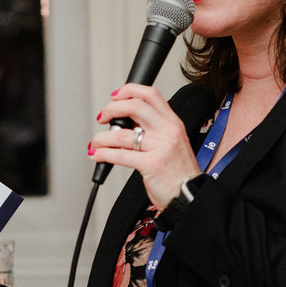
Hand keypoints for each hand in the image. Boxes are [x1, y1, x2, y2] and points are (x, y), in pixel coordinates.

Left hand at [89, 84, 201, 208]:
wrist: (190, 195)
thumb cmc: (179, 172)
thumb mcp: (173, 142)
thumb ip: (154, 130)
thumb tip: (125, 123)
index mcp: (173, 123)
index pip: (151, 95)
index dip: (129, 91)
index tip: (115, 96)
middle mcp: (168, 131)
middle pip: (135, 106)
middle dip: (112, 109)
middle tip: (102, 117)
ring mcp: (161, 147)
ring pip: (122, 134)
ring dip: (102, 137)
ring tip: (95, 142)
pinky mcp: (152, 164)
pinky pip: (120, 155)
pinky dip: (103, 154)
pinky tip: (98, 155)